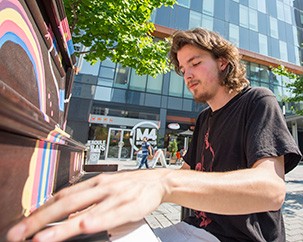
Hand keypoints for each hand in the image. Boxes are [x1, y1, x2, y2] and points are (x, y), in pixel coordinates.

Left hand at [7, 169, 168, 241]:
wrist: (156, 180)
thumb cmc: (129, 186)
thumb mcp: (105, 188)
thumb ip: (86, 200)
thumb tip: (65, 214)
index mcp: (93, 183)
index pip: (61, 195)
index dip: (40, 209)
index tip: (22, 223)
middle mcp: (100, 187)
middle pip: (66, 203)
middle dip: (40, 219)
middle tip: (18, 234)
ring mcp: (113, 196)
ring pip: (85, 210)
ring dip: (62, 225)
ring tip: (41, 238)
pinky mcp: (128, 205)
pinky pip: (110, 214)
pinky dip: (95, 220)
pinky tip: (83, 227)